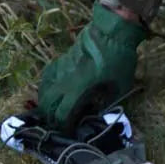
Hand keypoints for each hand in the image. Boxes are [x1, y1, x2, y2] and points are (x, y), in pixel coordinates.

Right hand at [35, 2, 145, 131]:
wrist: (112, 31)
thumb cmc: (119, 58)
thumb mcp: (120, 84)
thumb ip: (108, 100)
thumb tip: (98, 111)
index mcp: (78, 89)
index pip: (62, 114)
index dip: (64, 126)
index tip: (68, 132)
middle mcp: (64, 80)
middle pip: (47, 104)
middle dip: (50, 117)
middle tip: (58, 124)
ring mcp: (60, 69)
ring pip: (43, 90)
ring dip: (45, 103)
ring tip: (52, 111)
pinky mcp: (61, 60)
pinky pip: (47, 76)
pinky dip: (46, 86)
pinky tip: (52, 90)